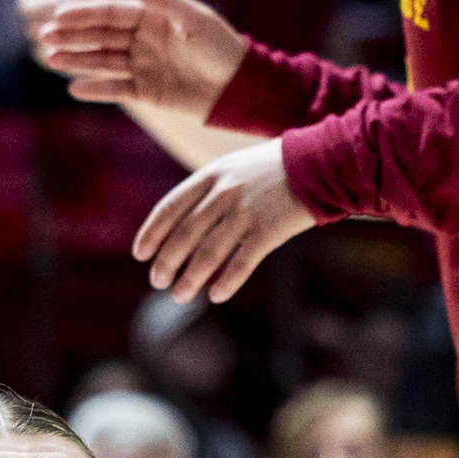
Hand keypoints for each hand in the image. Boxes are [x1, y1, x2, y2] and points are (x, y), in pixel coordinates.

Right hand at [0, 0, 108, 54]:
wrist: (113, 56)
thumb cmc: (107, 22)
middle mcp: (37, 12)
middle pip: (26, 4)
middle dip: (43, 5)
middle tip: (60, 10)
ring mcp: (37, 34)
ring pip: (34, 27)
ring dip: (53, 27)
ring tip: (78, 33)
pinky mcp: (42, 56)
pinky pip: (42, 48)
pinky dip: (57, 46)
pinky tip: (73, 50)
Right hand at [36, 0, 246, 114]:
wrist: (238, 89)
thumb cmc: (220, 47)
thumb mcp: (195, 18)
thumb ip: (164, 0)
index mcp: (150, 17)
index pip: (110, 12)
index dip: (84, 14)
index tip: (59, 15)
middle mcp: (141, 40)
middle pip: (100, 36)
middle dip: (72, 36)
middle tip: (45, 38)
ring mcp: (142, 66)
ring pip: (102, 61)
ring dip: (76, 60)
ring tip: (50, 59)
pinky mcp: (146, 93)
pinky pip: (116, 89)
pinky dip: (96, 89)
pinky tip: (75, 87)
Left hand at [133, 140, 313, 303]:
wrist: (318, 162)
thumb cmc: (272, 169)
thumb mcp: (233, 167)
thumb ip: (208, 192)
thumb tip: (181, 229)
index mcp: (211, 175)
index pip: (170, 207)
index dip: (152, 233)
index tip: (141, 255)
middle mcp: (224, 193)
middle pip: (184, 234)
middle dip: (166, 262)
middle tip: (157, 282)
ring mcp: (247, 213)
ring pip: (208, 253)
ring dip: (190, 279)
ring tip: (179, 296)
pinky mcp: (269, 231)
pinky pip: (242, 263)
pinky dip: (227, 282)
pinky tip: (216, 296)